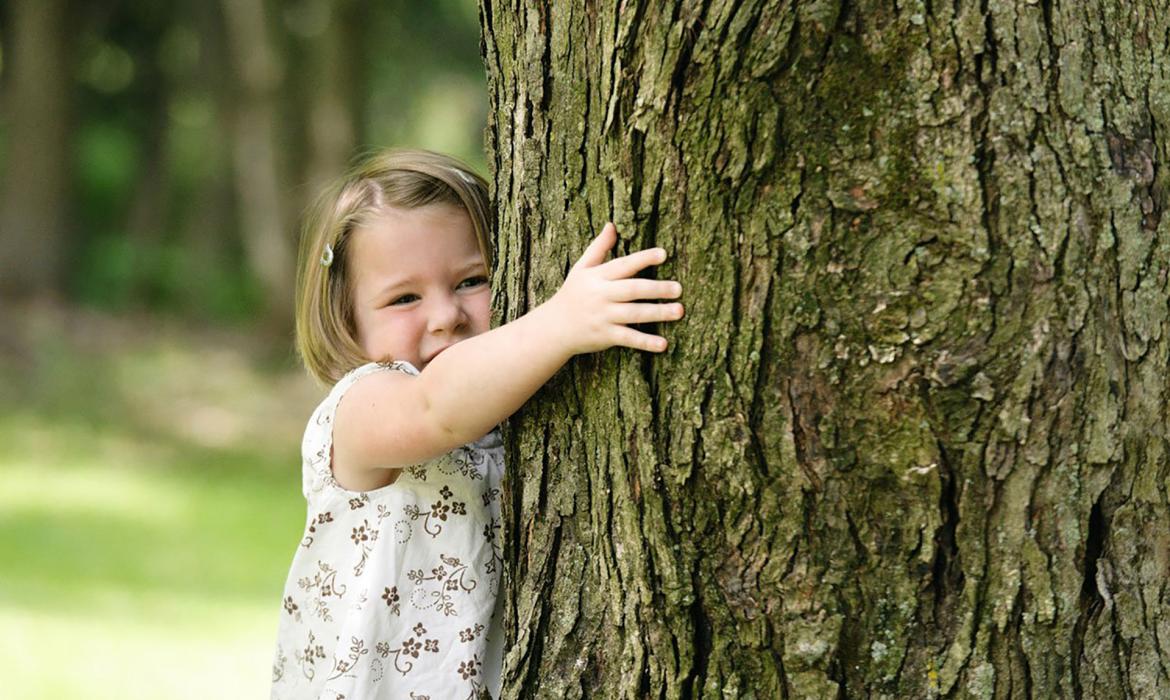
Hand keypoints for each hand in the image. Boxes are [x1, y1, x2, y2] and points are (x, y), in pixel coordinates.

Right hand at [545, 222, 683, 355]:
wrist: (554, 327)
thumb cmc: (573, 294)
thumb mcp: (581, 268)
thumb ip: (599, 248)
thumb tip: (612, 225)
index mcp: (597, 277)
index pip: (623, 265)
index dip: (643, 259)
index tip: (663, 254)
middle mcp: (600, 296)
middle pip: (632, 290)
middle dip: (656, 289)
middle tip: (678, 288)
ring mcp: (603, 317)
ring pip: (634, 314)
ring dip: (658, 313)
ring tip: (679, 311)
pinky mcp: (605, 336)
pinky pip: (628, 338)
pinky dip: (645, 342)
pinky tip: (663, 344)